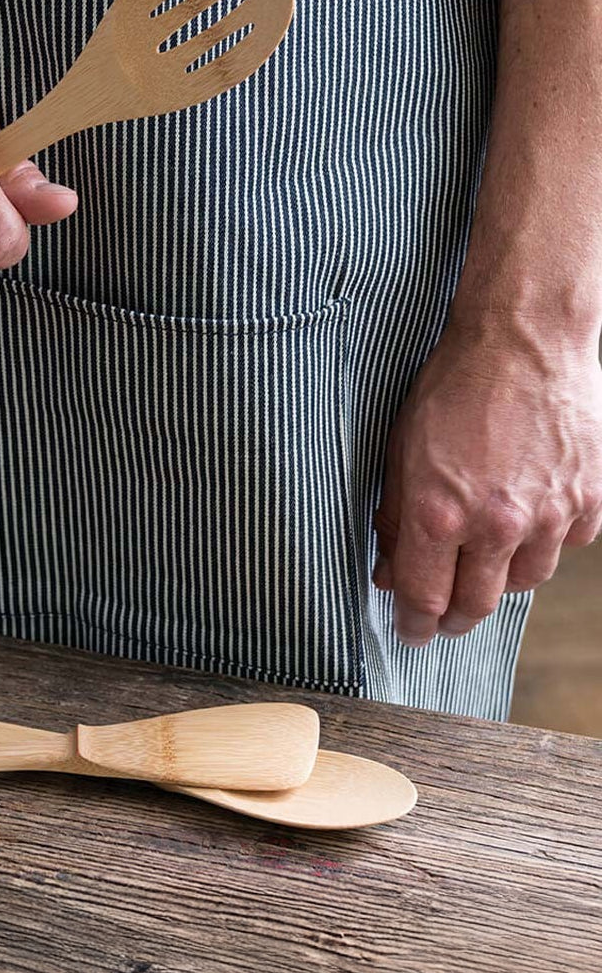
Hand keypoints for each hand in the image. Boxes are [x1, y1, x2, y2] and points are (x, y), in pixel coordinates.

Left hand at [373, 322, 601, 646]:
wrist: (523, 341)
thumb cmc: (454, 389)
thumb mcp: (401, 453)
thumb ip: (395, 519)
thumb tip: (391, 571)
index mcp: (439, 514)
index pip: (424, 599)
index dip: (414, 624)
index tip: (411, 631)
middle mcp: (497, 525)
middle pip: (476, 605)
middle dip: (454, 618)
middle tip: (444, 616)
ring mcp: (550, 515)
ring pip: (524, 582)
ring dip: (499, 579)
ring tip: (483, 559)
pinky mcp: (589, 501)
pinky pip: (566, 546)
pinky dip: (545, 542)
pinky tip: (528, 519)